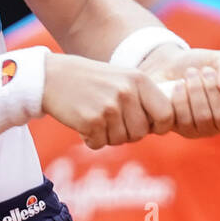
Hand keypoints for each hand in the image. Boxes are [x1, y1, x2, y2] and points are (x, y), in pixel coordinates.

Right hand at [41, 53, 174, 149]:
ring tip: (96, 117)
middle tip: (111, 120)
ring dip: (107, 136)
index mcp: (139, 80)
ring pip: (120, 140)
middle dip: (127, 133)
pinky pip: (99, 144)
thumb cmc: (92, 81)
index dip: (158, 126)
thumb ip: (144, 98)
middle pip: (140, 133)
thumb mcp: (123, 79)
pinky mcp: (91, 120)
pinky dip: (90, 139)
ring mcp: (109, 107)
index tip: (147, 126)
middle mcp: (127, 92)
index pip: (165, 115)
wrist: (53, 76)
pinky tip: (83, 122)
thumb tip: (165, 125)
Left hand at [139, 46, 219, 137]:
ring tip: (191, 73)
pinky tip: (178, 86)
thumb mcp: (219, 59)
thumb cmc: (200, 64)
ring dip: (196, 91)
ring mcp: (204, 129)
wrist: (169, 65)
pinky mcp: (182, 130)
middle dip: (212, 90)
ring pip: (203, 118)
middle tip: (206, 71)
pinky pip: (184, 121)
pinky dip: (181, 99)